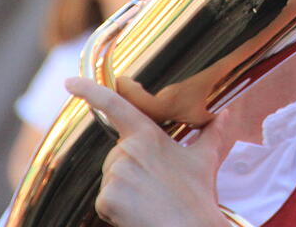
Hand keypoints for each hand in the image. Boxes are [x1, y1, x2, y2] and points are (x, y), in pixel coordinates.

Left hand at [65, 77, 232, 226]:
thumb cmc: (196, 196)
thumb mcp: (204, 160)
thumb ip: (211, 134)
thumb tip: (225, 116)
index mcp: (147, 135)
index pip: (115, 106)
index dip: (90, 90)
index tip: (70, 82)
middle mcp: (127, 151)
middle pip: (116, 155)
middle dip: (130, 168)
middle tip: (155, 184)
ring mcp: (116, 175)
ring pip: (110, 178)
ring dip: (124, 189)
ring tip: (149, 199)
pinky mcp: (106, 199)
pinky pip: (104, 200)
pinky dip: (117, 208)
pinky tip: (138, 212)